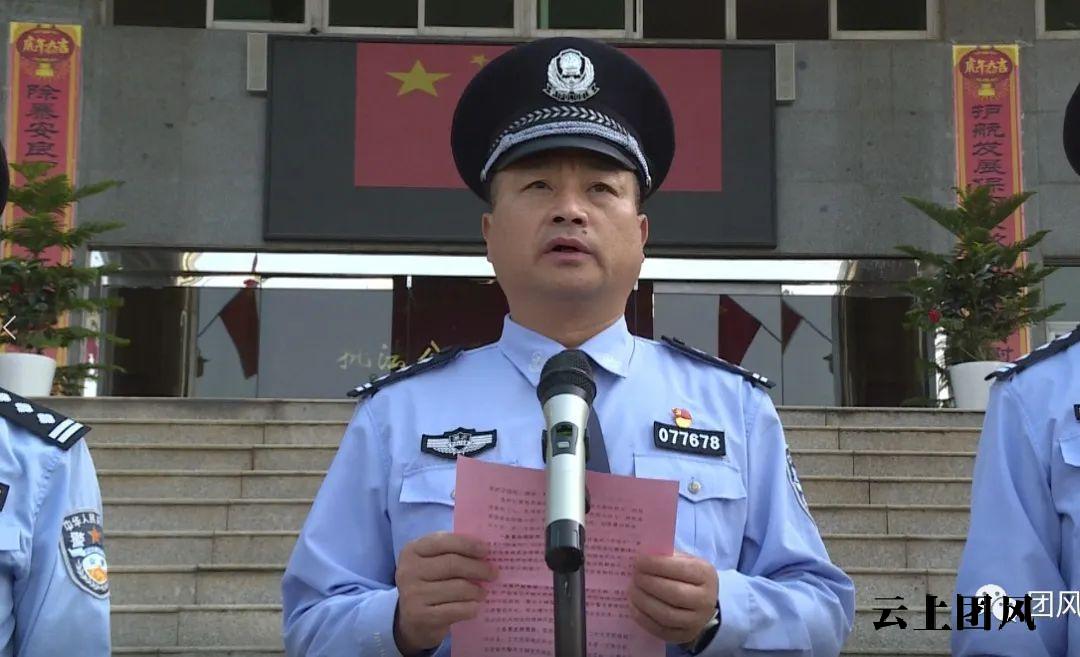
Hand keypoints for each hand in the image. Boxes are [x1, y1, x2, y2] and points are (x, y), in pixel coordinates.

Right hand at [394, 532, 497, 654]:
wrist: (410, 621)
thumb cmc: (428, 584)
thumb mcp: (432, 563)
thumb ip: (452, 552)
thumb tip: (485, 551)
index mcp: (412, 550)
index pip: (444, 542)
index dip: (468, 545)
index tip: (487, 550)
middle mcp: (408, 570)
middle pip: (453, 564)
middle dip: (478, 568)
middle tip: (493, 573)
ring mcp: (412, 594)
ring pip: (457, 588)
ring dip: (477, 590)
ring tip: (483, 592)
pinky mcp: (420, 616)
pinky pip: (455, 609)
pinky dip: (470, 608)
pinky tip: (475, 606)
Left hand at [628, 552, 718, 644]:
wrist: (702, 602)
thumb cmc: (687, 576)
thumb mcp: (684, 561)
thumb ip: (666, 557)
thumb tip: (641, 556)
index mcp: (705, 575)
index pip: (680, 569)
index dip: (657, 565)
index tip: (639, 561)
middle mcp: (705, 600)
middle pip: (674, 593)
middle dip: (649, 584)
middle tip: (634, 576)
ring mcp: (696, 621)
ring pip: (666, 614)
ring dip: (644, 601)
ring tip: (632, 590)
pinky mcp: (684, 636)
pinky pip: (661, 630)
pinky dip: (643, 618)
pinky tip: (633, 606)